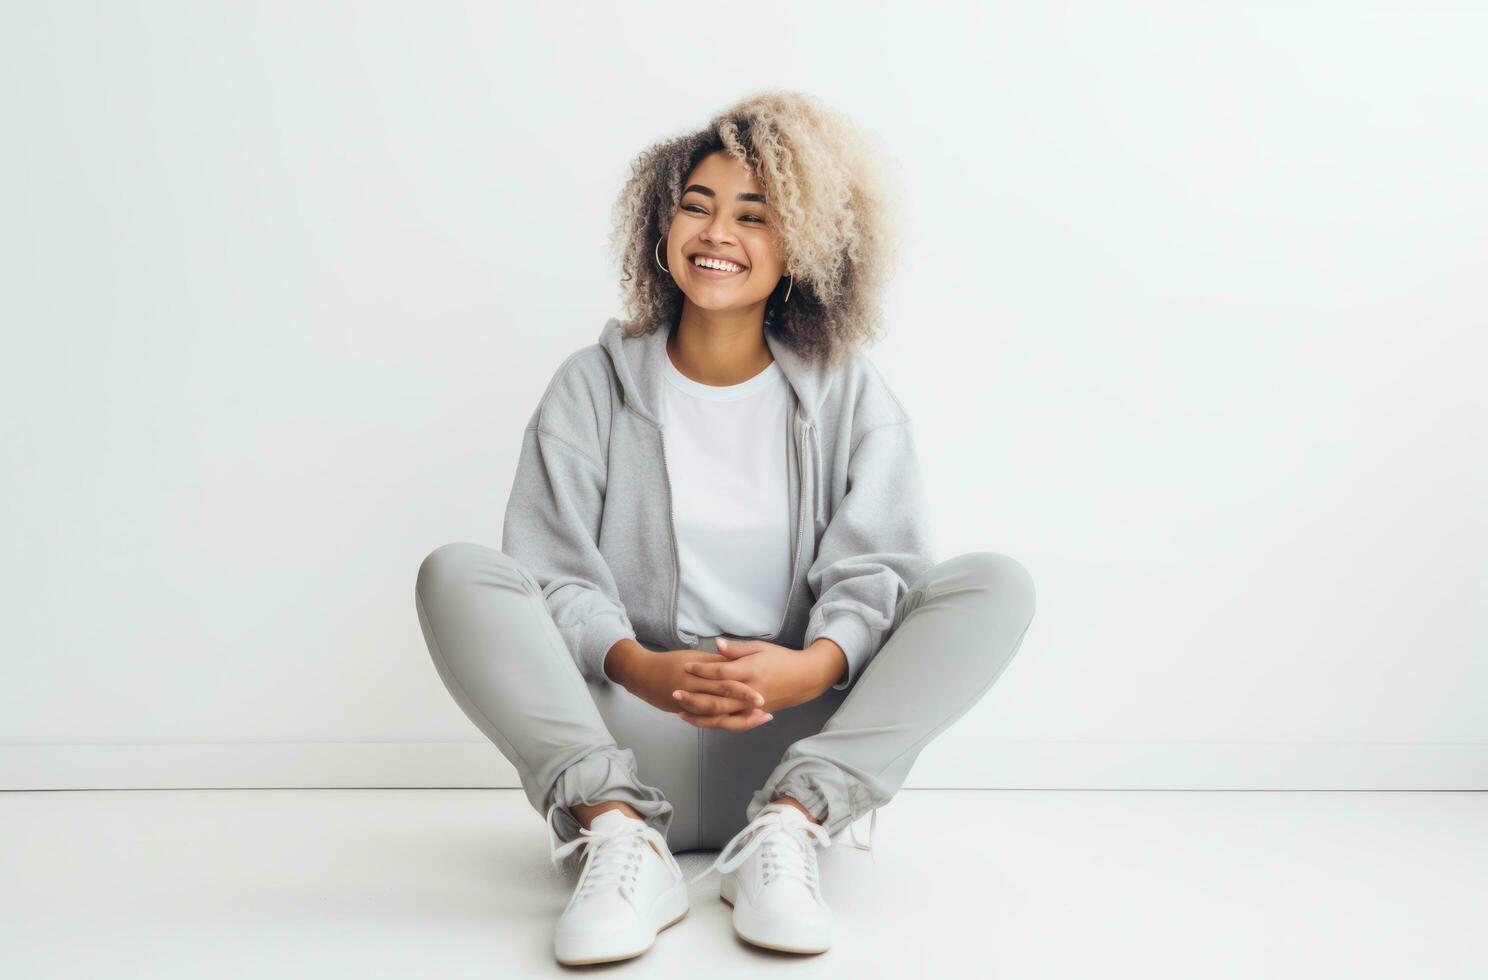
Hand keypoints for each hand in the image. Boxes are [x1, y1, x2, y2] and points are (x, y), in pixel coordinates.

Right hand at [619, 647, 772, 727]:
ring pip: (715, 711)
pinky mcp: (684, 711)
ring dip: (737, 716)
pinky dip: (721, 722)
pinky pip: (705, 719)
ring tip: (756, 718)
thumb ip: (716, 661)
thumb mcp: (695, 656)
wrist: (642, 673)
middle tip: (764, 707)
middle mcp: (695, 685)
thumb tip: (737, 662)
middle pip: (722, 697)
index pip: (725, 677)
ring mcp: (689, 700)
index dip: (743, 687)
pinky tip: (736, 724)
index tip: (760, 692)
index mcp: (699, 669)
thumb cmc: (671, 662)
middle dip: (744, 703)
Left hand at [676, 637, 836, 728]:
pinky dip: (715, 724)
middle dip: (694, 697)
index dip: (702, 669)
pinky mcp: (754, 716)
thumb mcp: (760, 648)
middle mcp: (750, 692)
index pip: (721, 672)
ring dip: (700, 715)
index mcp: (751, 670)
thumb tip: (716, 644)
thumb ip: (736, 649)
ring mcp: (752, 707)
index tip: (686, 666)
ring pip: (722, 716)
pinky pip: (732, 724)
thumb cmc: (782, 659)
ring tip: (680, 713)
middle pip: (718, 698)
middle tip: (674, 693)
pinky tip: (700, 722)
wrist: (805, 678)